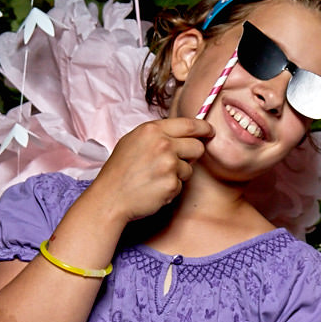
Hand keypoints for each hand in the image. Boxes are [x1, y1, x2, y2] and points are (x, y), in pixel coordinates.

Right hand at [88, 117, 213, 223]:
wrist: (111, 196)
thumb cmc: (120, 170)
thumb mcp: (134, 140)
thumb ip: (158, 134)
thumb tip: (182, 133)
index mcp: (153, 130)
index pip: (190, 125)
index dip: (204, 129)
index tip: (210, 132)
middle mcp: (163, 144)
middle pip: (197, 147)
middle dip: (192, 155)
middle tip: (177, 161)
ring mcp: (169, 164)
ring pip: (190, 168)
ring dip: (178, 174)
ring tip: (156, 177)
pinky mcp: (172, 184)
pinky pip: (181, 185)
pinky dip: (171, 188)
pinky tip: (154, 188)